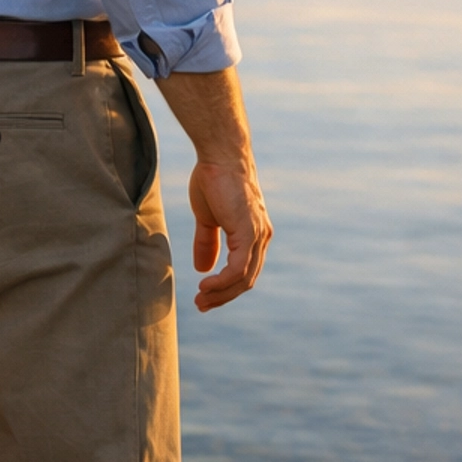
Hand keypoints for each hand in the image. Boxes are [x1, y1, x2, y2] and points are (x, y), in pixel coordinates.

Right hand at [189, 158, 272, 310]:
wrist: (219, 156)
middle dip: (223, 296)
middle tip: (200, 306)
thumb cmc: (214, 180)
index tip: (203, 297)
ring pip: (244, 278)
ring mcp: (257, 235)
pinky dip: (223, 281)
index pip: (244, 272)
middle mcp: (261, 237)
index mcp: (253, 234)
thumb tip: (202, 268)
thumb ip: (207, 242)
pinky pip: (239, 268)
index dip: (225, 288)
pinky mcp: (249, 232)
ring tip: (201, 299)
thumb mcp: (208, 218)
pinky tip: (206, 285)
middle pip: (246, 280)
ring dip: (221, 293)